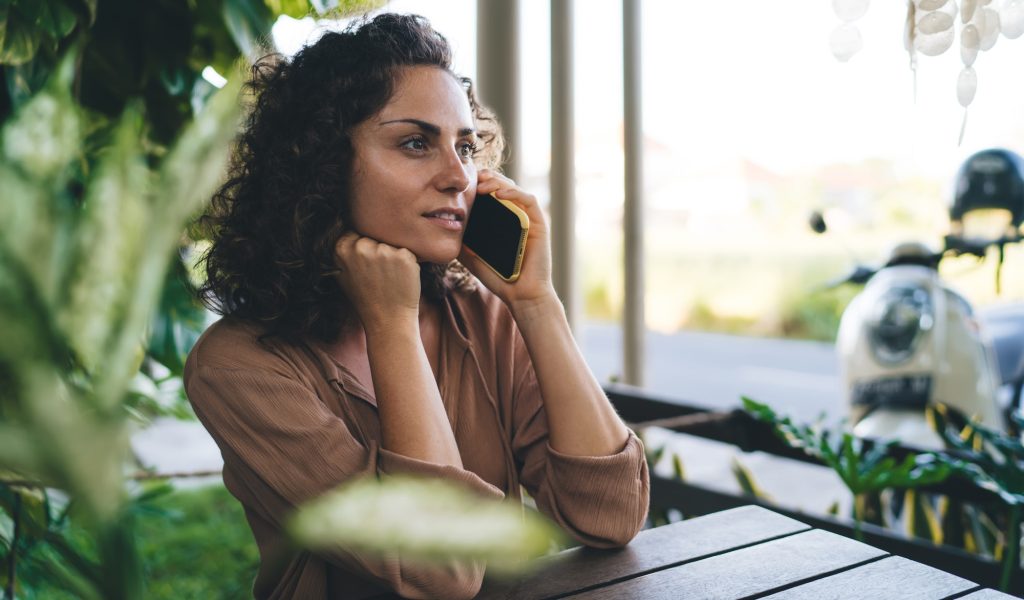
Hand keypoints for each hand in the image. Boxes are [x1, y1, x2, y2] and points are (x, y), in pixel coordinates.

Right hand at [334, 232, 420, 330]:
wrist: (388, 320)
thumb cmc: (367, 298)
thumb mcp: (344, 274)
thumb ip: (344, 251)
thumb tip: (348, 227)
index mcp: (341, 248)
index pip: (355, 231)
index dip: (363, 246)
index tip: (367, 262)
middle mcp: (360, 247)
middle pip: (374, 236)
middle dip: (379, 250)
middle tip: (379, 274)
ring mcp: (382, 251)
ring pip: (391, 243)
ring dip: (393, 256)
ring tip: (389, 278)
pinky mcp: (403, 255)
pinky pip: (406, 251)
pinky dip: (407, 263)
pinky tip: (400, 279)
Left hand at [459, 170, 555, 308]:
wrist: (521, 296)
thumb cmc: (500, 278)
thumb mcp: (473, 259)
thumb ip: (462, 245)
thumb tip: (445, 232)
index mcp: (503, 221)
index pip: (492, 194)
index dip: (480, 184)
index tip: (464, 184)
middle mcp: (517, 217)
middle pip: (503, 186)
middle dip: (488, 178)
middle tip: (472, 179)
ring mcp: (529, 219)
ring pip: (515, 189)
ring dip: (499, 182)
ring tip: (482, 185)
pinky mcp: (539, 224)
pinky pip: (529, 201)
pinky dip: (514, 193)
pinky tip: (499, 195)